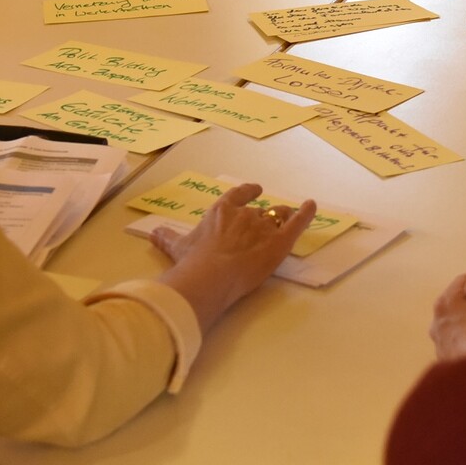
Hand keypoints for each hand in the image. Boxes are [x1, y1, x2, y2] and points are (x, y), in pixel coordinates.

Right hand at [151, 182, 317, 332]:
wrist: (211, 274)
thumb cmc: (193, 261)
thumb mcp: (178, 247)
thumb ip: (167, 238)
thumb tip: (153, 232)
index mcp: (222, 211)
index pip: (237, 195)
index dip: (247, 192)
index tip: (253, 190)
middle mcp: (245, 214)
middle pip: (260, 210)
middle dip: (264, 215)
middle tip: (265, 222)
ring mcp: (264, 226)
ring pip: (278, 215)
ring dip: (283, 215)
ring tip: (287, 217)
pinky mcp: (280, 241)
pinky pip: (297, 222)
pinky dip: (306, 213)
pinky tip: (312, 206)